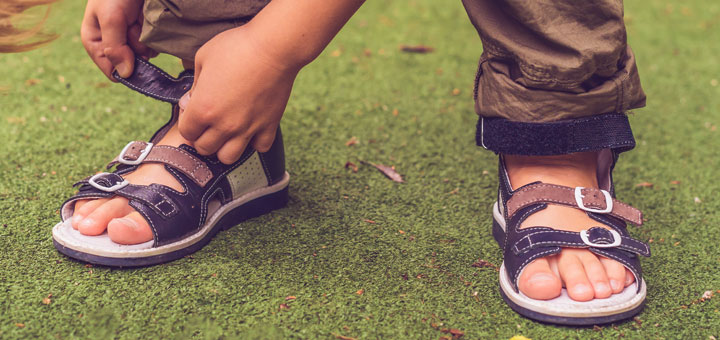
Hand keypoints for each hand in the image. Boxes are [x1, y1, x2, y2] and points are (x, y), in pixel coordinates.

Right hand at [80, 0, 156, 79]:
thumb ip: (115, 46)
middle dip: (136, 46)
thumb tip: (125, 74)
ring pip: (145, 54)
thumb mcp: (110, 17)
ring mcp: (130, 39)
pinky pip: (154, 44)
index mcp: (95, 43)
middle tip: (132, 23)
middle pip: (132, 64)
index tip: (133, 51)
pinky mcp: (145, 33)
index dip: (125, 66)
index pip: (112, 71)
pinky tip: (147, 16)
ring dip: (146, 37)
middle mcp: (113, 44)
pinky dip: (154, 33)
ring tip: (139, 15)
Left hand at [179, 27, 298, 163]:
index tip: (194, 112)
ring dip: (225, 147)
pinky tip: (252, 128)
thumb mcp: (203, 58)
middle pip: (205, 149)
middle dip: (203, 137)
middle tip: (208, 123)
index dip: (188, 123)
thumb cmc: (236, 47)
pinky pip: (259, 148)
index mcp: (203, 108)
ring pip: (229, 157)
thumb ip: (194, 84)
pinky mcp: (269, 126)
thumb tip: (190, 101)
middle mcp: (224, 125)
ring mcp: (248, 128)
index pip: (186, 132)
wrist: (273, 48)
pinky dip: (254, 142)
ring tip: (228, 132)